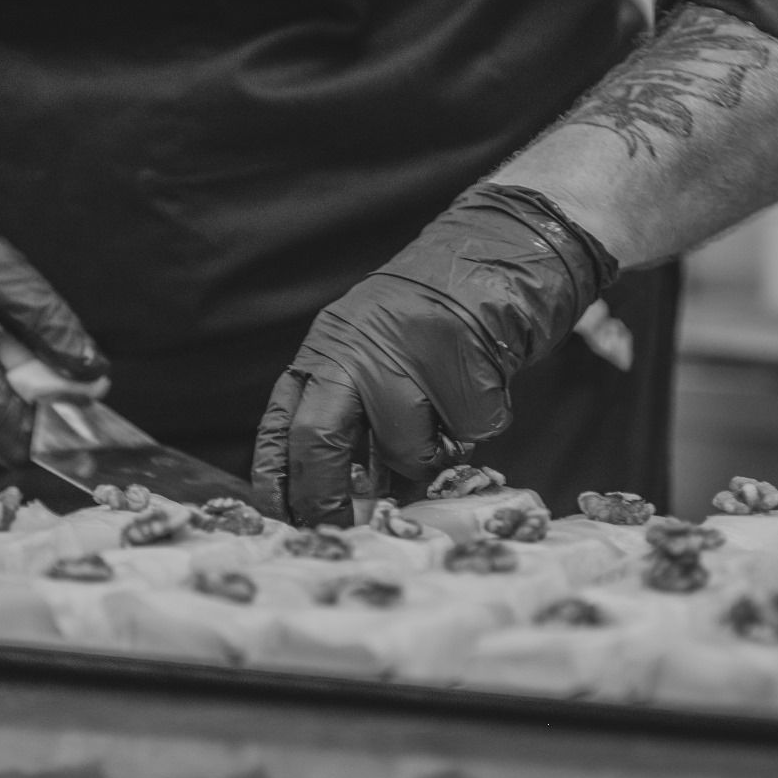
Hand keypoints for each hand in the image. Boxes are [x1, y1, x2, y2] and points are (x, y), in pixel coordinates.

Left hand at [252, 184, 616, 525]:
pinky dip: (478, 426)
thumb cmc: (438, 314)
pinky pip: (466, 437)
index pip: (283, 422)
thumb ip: (355, 411)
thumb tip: (348, 494)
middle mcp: (357, 349)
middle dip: (324, 494)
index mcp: (329, 346)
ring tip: (448, 408)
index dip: (277, 478)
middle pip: (318, 440)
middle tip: (340, 528)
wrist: (500, 249)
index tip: (284, 517)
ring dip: (430, 453)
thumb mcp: (374, 350)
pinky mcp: (463, 369)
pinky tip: (482, 383)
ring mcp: (409, 358)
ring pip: (405, 452)